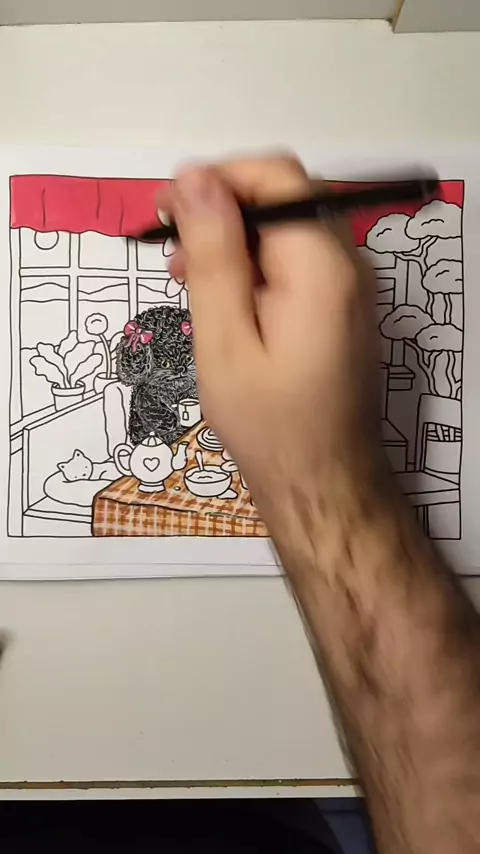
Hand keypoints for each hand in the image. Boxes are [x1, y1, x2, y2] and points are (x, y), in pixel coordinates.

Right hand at [157, 156, 381, 527]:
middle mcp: (349, 265)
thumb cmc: (268, 424)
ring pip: (288, 229)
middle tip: (172, 249)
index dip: (217, 179)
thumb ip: (213, 254)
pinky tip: (223, 299)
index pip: (276, 178)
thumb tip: (195, 178)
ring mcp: (352, 288)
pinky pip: (298, 263)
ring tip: (186, 276)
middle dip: (223, 210)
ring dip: (235, 239)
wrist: (322, 484)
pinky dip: (256, 266)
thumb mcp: (225, 339)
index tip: (166, 209)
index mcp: (322, 267)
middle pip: (285, 198)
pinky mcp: (343, 308)